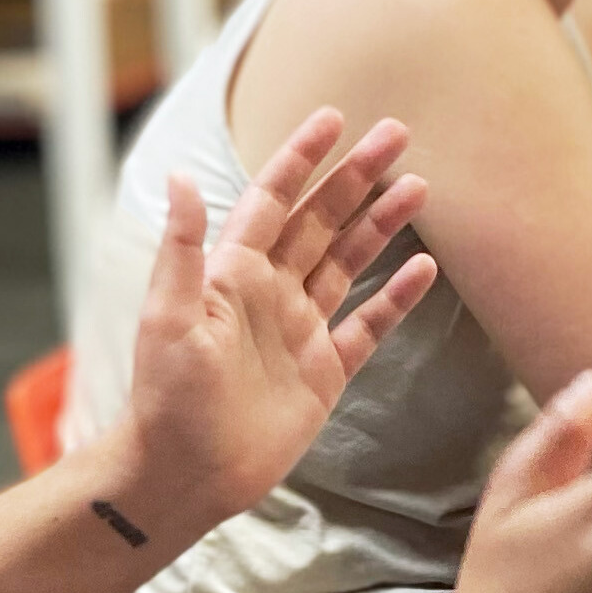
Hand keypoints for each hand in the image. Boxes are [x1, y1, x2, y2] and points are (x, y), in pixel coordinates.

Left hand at [116, 109, 438, 517]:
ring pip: (349, 262)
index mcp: (231, 273)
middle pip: (321, 220)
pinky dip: (396, 297)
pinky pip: (368, 325)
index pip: (272, 200)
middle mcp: (269, 292)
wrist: (185, 473)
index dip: (301, 158)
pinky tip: (425, 269)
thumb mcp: (167, 317)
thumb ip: (182, 249)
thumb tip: (179, 176)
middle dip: (357, 177)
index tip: (334, 119)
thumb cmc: (166, 397)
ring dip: (381, 225)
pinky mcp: (324, 372)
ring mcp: (300, 330)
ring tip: (419, 187)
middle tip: (397, 133)